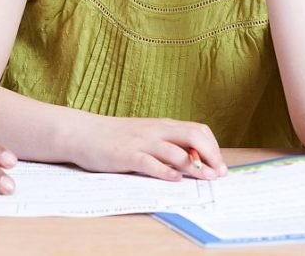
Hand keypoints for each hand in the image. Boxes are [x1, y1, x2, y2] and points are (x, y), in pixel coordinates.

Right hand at [69, 115, 226, 180]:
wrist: (83, 133)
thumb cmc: (115, 137)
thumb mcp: (145, 135)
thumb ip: (166, 143)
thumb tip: (193, 160)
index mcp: (162, 125)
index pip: (198, 130)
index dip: (214, 147)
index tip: (220, 165)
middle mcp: (155, 130)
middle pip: (193, 136)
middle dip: (211, 155)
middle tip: (218, 174)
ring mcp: (141, 142)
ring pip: (175, 151)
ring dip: (195, 165)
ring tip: (206, 178)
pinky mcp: (127, 155)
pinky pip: (150, 162)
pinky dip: (165, 171)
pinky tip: (175, 179)